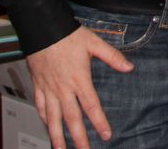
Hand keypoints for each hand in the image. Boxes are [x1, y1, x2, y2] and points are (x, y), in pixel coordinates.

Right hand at [26, 26, 133, 148]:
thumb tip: (129, 67)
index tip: (106, 135)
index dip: (99, 122)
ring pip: (52, 118)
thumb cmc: (68, 35)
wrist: (42, 29)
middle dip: (78, 138)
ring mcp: (49, 89)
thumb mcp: (94, 43)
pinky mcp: (38, 85)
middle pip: (71, 118)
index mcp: (79, 79)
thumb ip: (112, 56)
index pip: (91, 106)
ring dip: (57, 136)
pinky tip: (47, 126)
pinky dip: (44, 119)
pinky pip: (41, 107)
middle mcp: (63, 88)